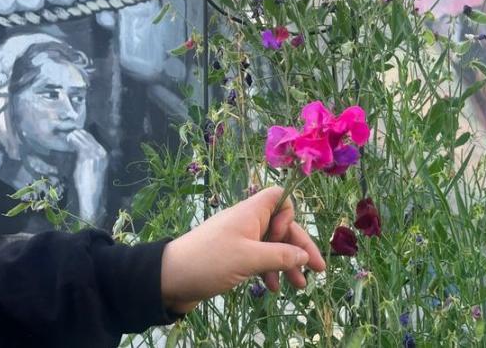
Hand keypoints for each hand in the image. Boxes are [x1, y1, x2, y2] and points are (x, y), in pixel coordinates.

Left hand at [67, 130, 107, 221]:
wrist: (92, 195)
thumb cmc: (88, 184)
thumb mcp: (89, 168)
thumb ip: (85, 157)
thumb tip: (77, 149)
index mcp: (103, 155)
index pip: (93, 138)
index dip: (82, 135)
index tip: (73, 134)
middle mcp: (101, 153)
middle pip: (89, 137)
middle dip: (78, 134)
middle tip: (69, 134)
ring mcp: (95, 155)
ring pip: (84, 139)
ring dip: (75, 136)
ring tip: (67, 137)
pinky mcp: (88, 158)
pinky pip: (80, 145)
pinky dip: (73, 141)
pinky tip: (68, 140)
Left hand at [160, 187, 325, 313]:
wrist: (169, 279)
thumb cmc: (210, 261)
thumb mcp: (250, 259)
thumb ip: (281, 256)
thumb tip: (305, 255)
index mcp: (251, 212)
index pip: (280, 198)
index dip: (290, 216)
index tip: (286, 239)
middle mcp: (247, 222)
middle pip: (282, 227)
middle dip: (299, 247)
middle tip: (316, 270)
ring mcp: (240, 240)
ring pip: (272, 246)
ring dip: (287, 263)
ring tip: (299, 286)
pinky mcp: (233, 257)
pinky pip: (259, 259)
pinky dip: (269, 271)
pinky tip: (273, 288)